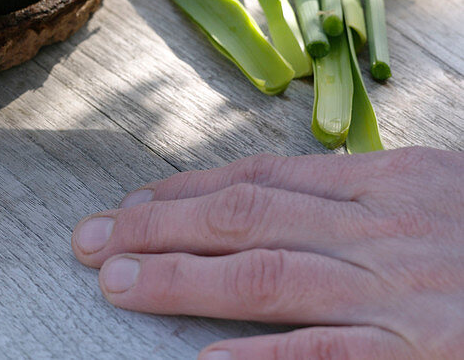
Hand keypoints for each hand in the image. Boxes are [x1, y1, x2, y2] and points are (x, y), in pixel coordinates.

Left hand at [72, 147, 463, 358]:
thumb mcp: (442, 186)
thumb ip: (367, 191)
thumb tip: (288, 196)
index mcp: (387, 180)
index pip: (259, 177)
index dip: (185, 189)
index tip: (132, 202)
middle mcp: (382, 227)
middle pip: (243, 216)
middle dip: (156, 225)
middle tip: (90, 239)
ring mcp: (400, 293)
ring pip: (265, 275)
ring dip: (179, 279)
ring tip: (114, 283)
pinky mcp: (422, 355)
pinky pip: (327, 356)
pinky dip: (260, 358)